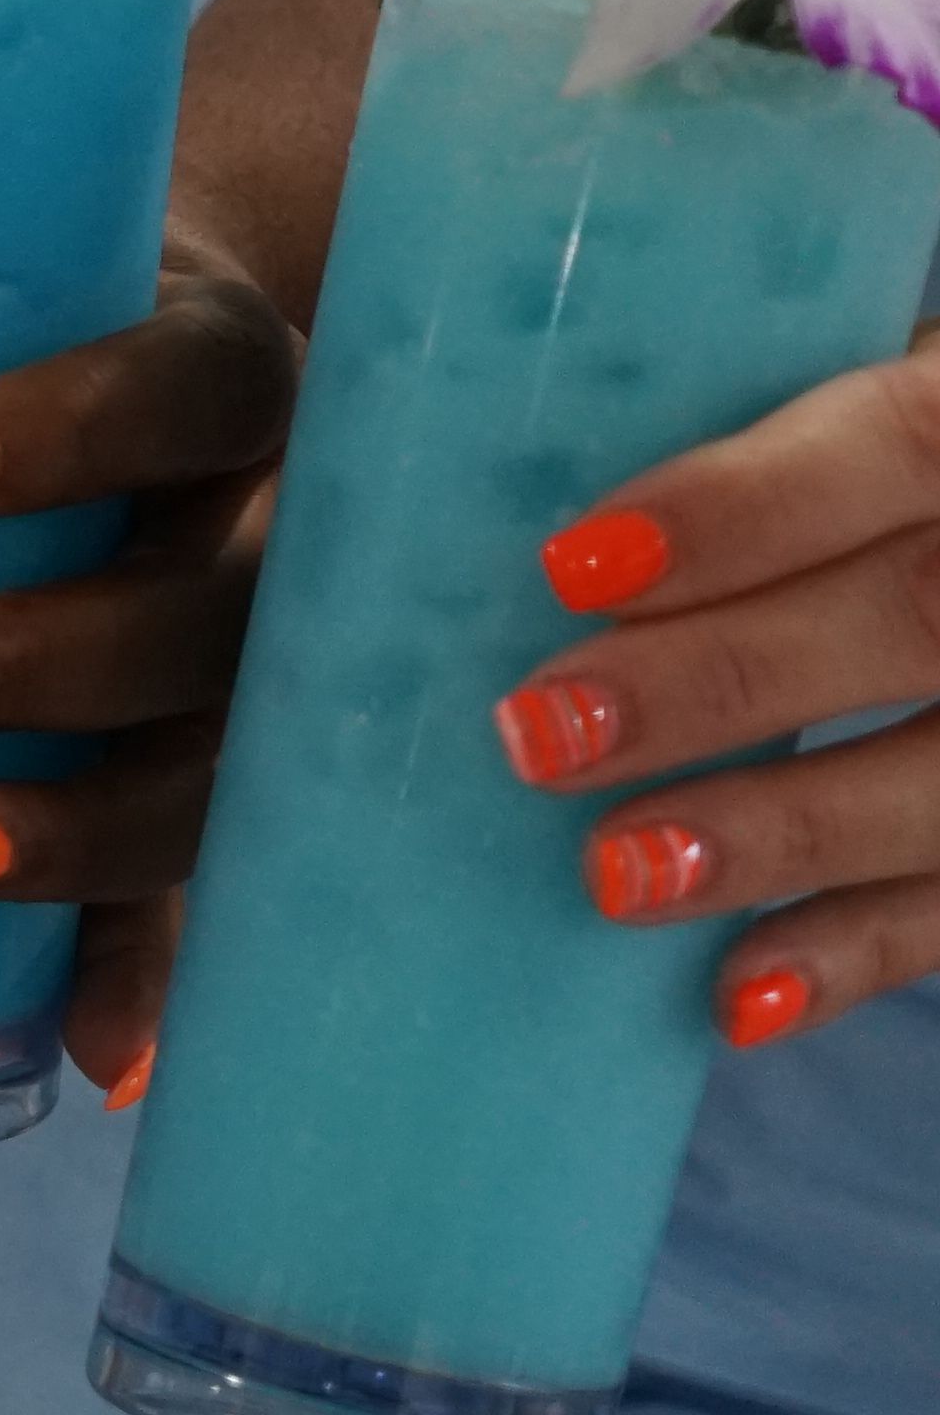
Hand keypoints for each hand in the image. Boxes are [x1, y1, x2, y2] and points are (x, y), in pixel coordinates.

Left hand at [0, 256, 296, 1090]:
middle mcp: (282, 517)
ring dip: (73, 828)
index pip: (177, 388)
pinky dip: (152, 970)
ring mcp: (283, 660)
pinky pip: (215, 883)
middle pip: (200, 608)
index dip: (58, 433)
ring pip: (217, 760)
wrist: (152, 337)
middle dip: (17, 657)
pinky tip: (94, 1056)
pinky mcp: (242, 773)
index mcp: (214, 365)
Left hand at [492, 336, 939, 1042]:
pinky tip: (735, 997)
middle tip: (544, 732)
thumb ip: (734, 453)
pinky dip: (860, 952)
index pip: (898, 444)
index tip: (577, 567)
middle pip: (917, 616)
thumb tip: (516, 551)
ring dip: (780, 832)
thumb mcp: (828, 417)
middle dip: (727, 680)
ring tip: (613, 873)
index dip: (747, 506)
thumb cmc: (864, 484)